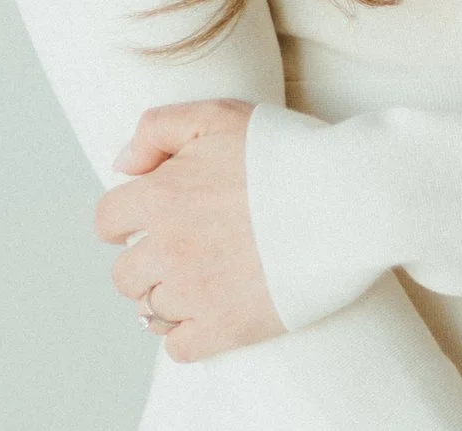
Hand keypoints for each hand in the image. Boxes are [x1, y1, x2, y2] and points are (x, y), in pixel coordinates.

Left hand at [94, 99, 284, 359]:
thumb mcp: (220, 115)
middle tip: (185, 251)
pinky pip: (179, 347)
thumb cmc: (293, 150)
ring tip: (202, 281)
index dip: (128, 220)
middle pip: (125, 274)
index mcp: (161, 196)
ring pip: (150, 312)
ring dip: (169, 297)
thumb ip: (158, 128)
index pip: (108, 221)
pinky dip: (188, 334)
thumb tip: (122, 166)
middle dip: (148, 263)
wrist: (353, 197)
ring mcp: (195, 292)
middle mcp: (168, 248)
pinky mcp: (226, 327)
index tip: (154, 220)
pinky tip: (210, 313)